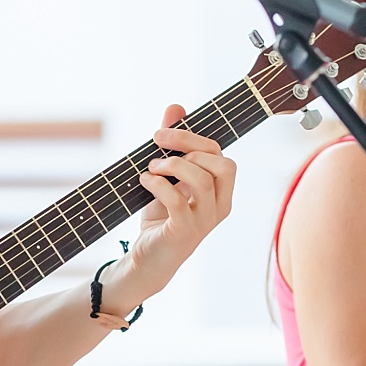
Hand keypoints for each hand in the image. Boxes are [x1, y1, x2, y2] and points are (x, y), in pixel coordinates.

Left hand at [100, 105, 237, 315]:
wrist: (147, 258)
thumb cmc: (161, 217)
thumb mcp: (166, 177)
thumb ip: (173, 144)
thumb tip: (175, 107)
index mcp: (221, 191)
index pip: (220, 154)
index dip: (193, 138)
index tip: (162, 134)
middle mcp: (219, 206)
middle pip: (220, 163)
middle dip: (188, 147)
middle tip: (158, 149)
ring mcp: (204, 221)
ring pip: (202, 179)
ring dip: (172, 166)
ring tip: (150, 169)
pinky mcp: (184, 232)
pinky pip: (177, 200)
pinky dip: (158, 184)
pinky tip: (144, 182)